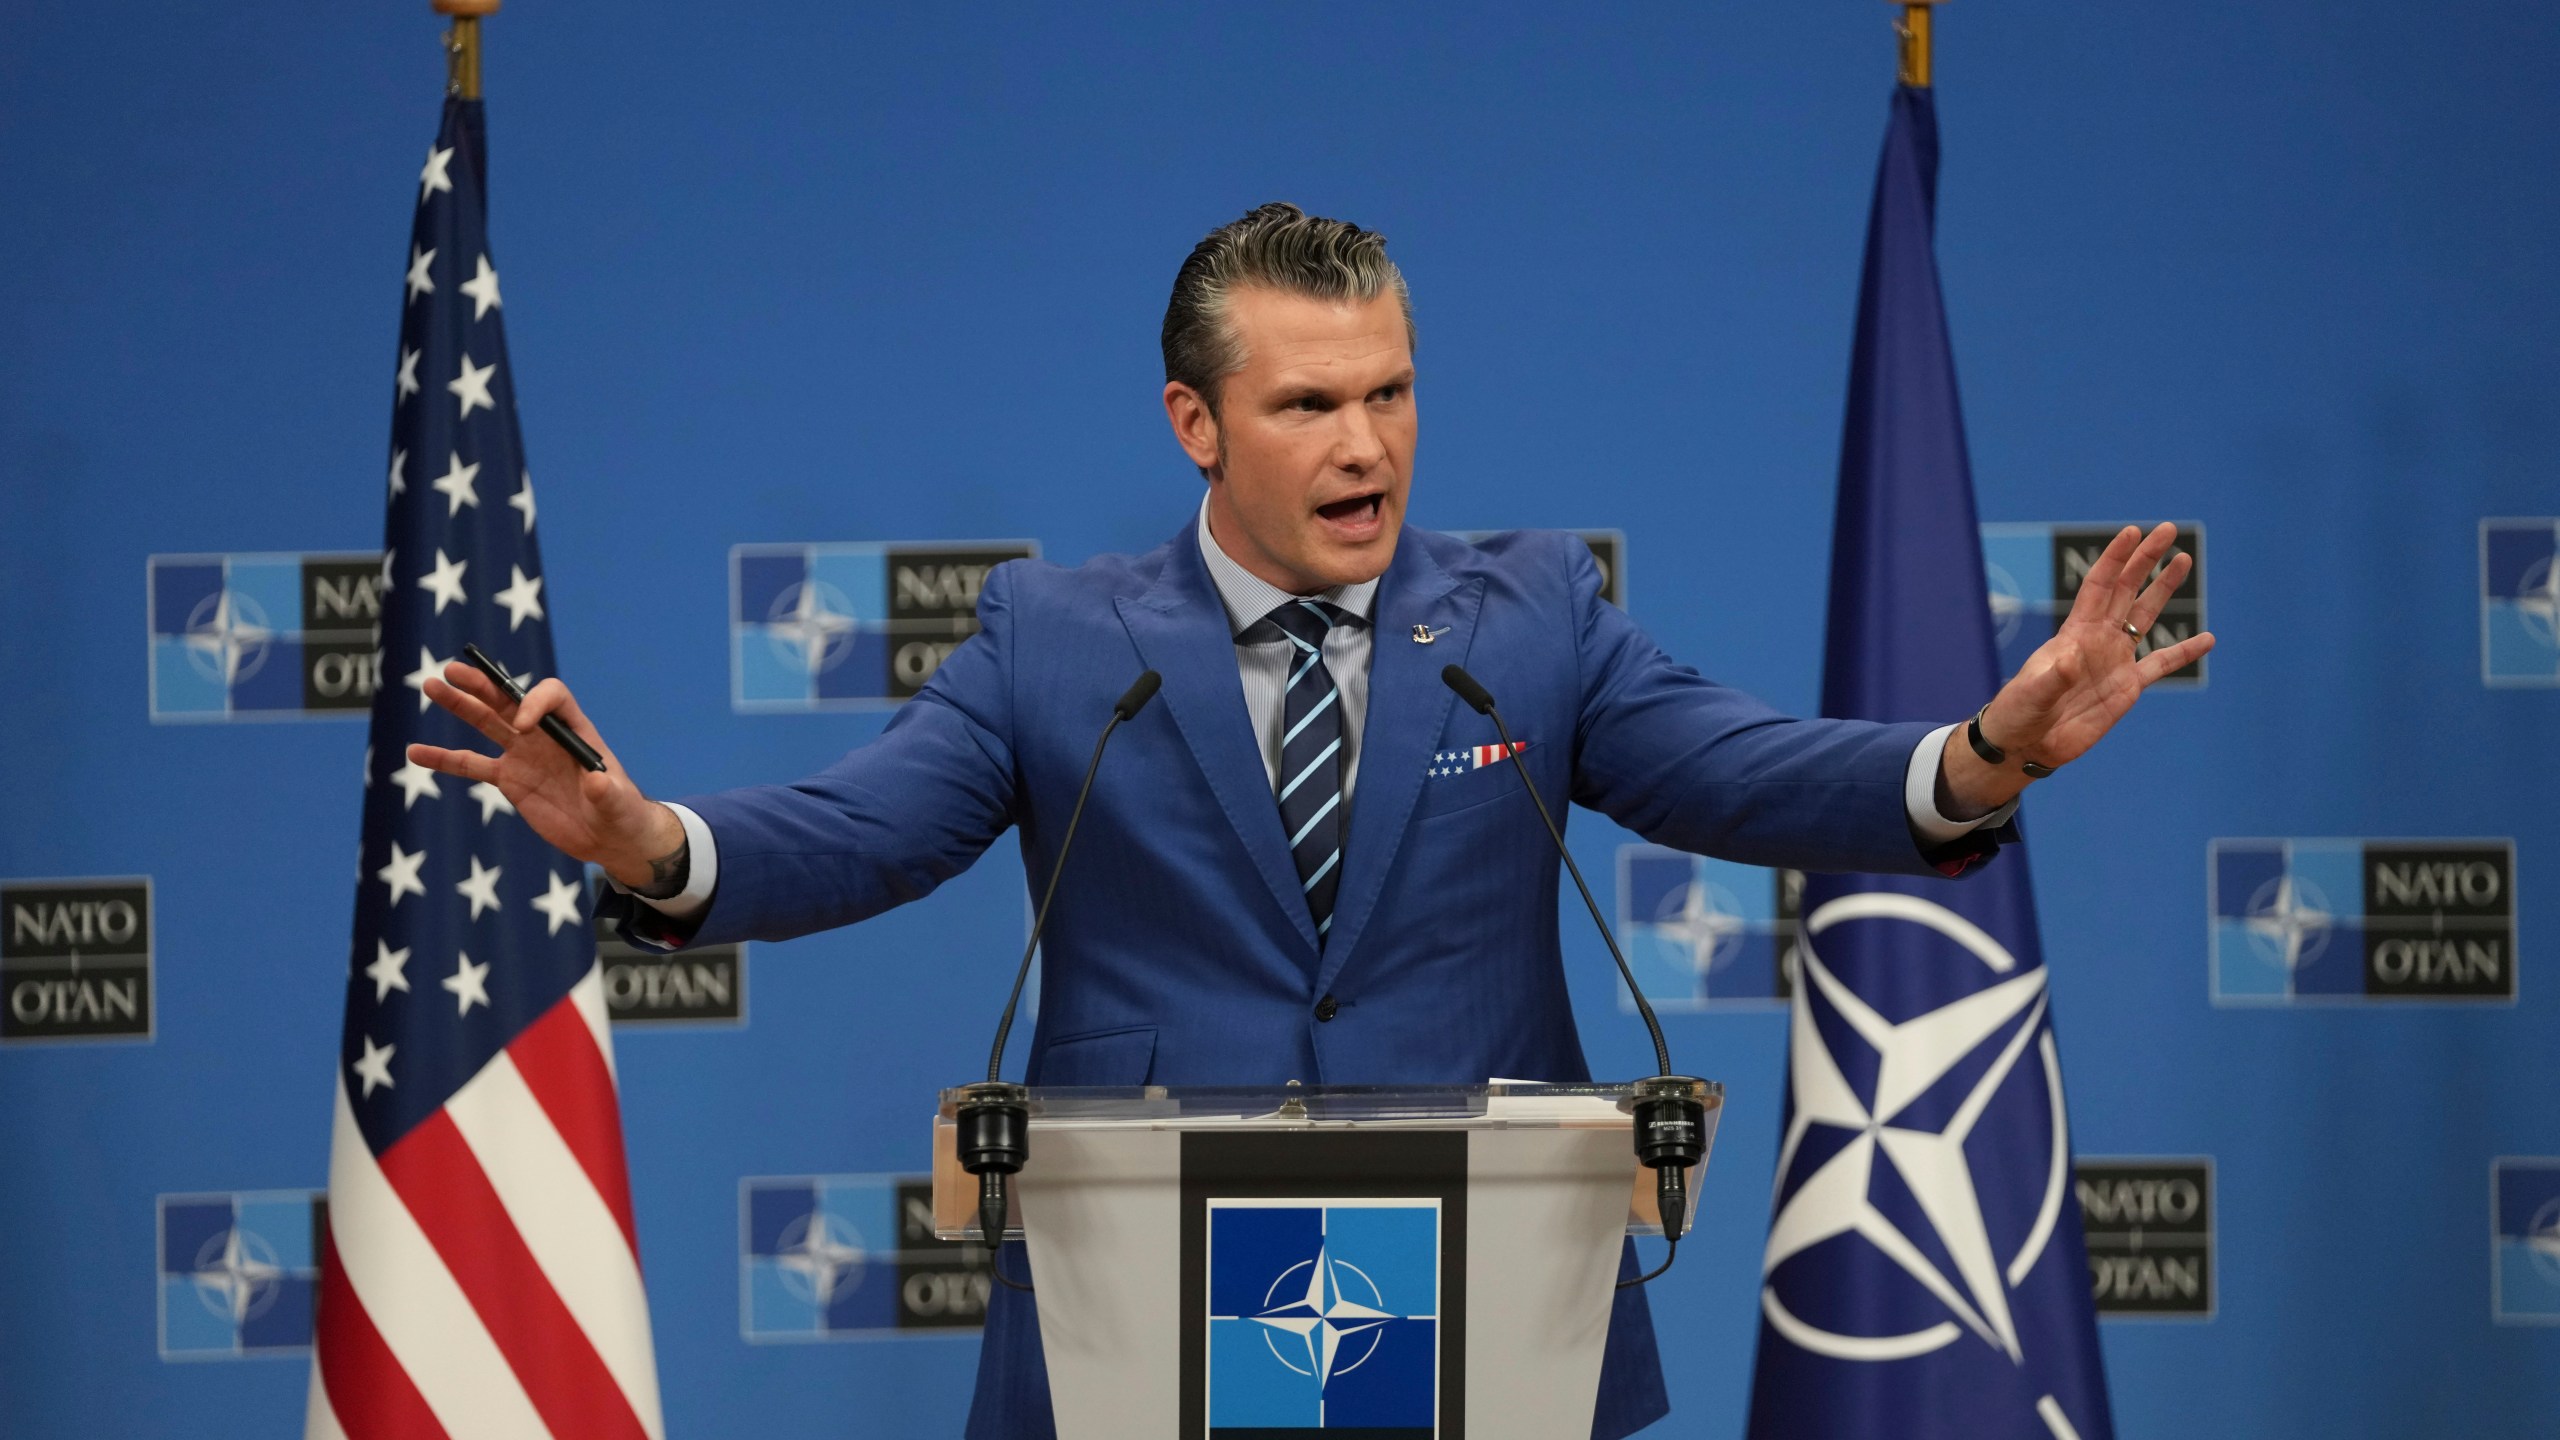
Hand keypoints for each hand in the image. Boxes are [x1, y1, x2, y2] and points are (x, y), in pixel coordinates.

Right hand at [407, 664, 687, 892]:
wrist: (609, 837)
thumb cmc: (622, 813)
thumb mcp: (619, 804)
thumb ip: (607, 792)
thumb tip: (598, 780)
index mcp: (575, 731)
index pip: (553, 698)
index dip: (535, 702)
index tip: (523, 726)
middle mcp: (546, 736)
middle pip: (511, 699)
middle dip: (484, 685)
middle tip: (452, 671)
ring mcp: (525, 755)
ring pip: (487, 723)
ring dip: (460, 705)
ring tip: (431, 686)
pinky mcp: (510, 780)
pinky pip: (472, 765)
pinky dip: (444, 759)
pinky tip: (415, 752)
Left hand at [1940, 522, 2214, 814]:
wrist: (2026, 744)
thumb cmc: (2019, 713)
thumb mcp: (2032, 693)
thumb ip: (2053, 677)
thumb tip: (2073, 658)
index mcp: (2074, 633)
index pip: (2099, 586)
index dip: (2115, 558)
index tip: (2133, 532)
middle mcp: (2098, 640)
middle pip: (2126, 590)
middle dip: (2145, 560)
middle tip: (2168, 531)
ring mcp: (2114, 661)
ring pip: (2146, 617)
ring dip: (2164, 589)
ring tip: (2184, 561)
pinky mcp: (2126, 688)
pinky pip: (2160, 665)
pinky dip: (2183, 652)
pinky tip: (2208, 639)